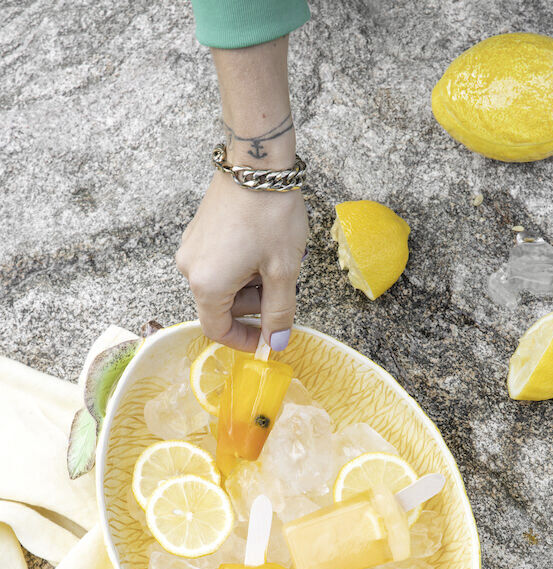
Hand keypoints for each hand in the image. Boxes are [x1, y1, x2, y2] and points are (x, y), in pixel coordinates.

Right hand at [176, 169, 307, 351]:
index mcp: (207, 284)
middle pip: (219, 307)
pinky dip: (239, 269)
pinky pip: (216, 264)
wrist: (257, 163)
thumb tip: (276, 343)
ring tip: (274, 266)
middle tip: (280, 294)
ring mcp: (191, 248)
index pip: (218, 330)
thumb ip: (279, 312)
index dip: (243, 341)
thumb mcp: (283, 271)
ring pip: (219, 285)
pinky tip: (261, 251)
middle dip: (251, 308)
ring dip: (247, 287)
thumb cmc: (270, 215)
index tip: (266, 340)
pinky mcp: (197, 232)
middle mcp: (190, 268)